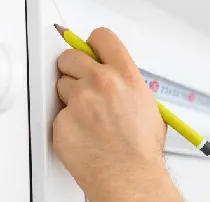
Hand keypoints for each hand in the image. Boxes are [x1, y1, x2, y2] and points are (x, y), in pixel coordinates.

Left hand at [53, 28, 182, 201]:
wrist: (129, 176)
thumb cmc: (141, 147)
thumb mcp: (147, 105)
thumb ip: (129, 84)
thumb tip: (117, 78)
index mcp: (126, 76)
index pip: (102, 38)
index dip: (94, 43)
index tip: (90, 49)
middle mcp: (101, 83)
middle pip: (71, 56)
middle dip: (74, 67)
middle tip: (81, 81)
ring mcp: (80, 101)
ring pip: (62, 84)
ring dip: (71, 96)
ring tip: (89, 116)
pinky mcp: (63, 121)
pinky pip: (59, 112)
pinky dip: (68, 120)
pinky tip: (84, 131)